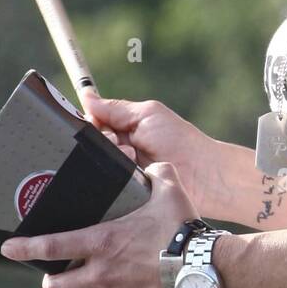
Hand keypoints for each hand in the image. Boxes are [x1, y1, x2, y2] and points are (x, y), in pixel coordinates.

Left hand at [0, 161, 199, 287]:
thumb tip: (156, 165)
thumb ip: (157, 175)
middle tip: (57, 277)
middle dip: (53, 284)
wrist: (204, 269)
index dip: (25, 248)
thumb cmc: (183, 227)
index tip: (7, 248)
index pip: (52, 246)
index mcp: (102, 242)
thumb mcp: (169, 190)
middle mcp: (102, 274)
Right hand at [78, 91, 218, 211]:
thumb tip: (86, 96)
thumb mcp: (147, 114)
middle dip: (103, 140)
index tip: (101, 124)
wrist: (200, 174)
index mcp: (123, 128)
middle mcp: (119, 149)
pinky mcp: (122, 192)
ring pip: (96, 164)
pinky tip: (130, 174)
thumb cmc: (179, 141)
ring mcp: (120, 171)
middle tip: (120, 142)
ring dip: (112, 158)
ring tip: (132, 157)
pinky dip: (113, 177)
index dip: (93, 122)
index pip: (93, 122)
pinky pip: (104, 184)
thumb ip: (116, 108)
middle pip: (91, 143)